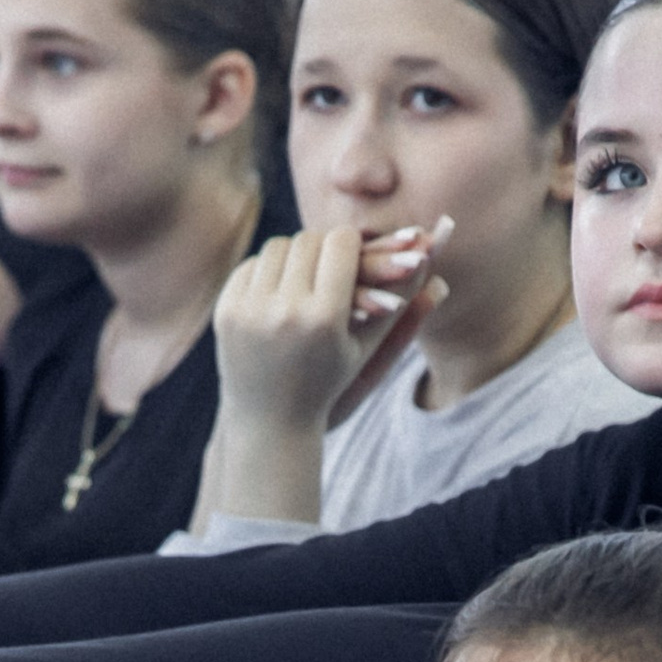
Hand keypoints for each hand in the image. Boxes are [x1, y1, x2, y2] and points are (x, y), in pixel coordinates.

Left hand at [213, 219, 447, 442]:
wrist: (270, 421)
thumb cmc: (331, 382)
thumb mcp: (370, 344)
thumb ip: (403, 294)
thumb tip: (435, 240)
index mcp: (325, 319)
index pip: (340, 243)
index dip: (349, 243)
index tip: (354, 252)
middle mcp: (285, 312)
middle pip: (308, 240)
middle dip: (322, 246)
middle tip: (331, 258)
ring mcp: (250, 311)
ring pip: (278, 247)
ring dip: (295, 255)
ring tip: (307, 273)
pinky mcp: (225, 311)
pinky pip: (251, 265)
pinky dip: (268, 271)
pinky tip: (279, 289)